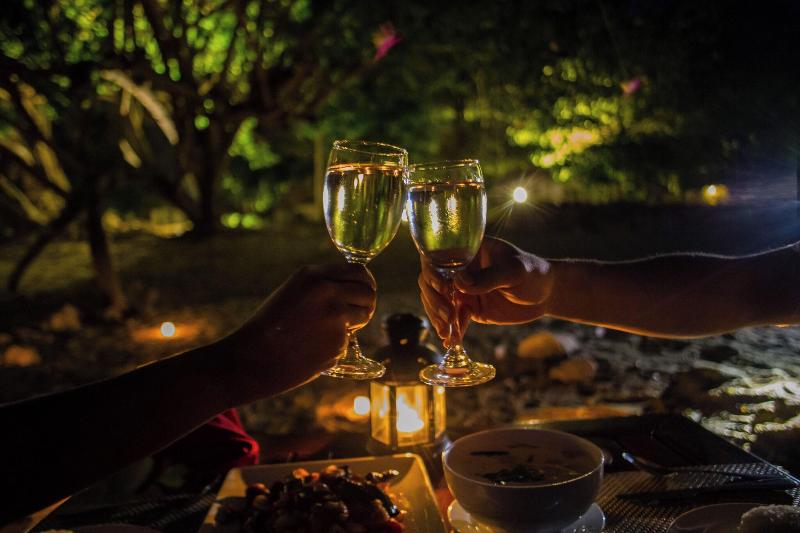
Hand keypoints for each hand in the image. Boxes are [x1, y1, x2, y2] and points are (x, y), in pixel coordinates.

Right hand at [223, 262, 375, 401]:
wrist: (252, 358)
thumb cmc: (269, 327)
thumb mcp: (293, 292)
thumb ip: (322, 286)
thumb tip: (353, 290)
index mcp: (313, 275)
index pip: (358, 271)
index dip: (366, 282)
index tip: (367, 290)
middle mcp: (328, 292)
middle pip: (368, 292)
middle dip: (367, 303)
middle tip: (360, 313)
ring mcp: (336, 317)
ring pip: (364, 316)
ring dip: (356, 324)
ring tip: (328, 332)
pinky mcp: (338, 342)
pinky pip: (348, 340)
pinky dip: (337, 346)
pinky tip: (313, 349)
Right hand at [418, 237, 552, 340]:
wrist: (546, 294)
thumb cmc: (533, 273)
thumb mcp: (514, 272)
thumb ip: (489, 277)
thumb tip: (459, 283)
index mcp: (469, 251)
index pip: (439, 256)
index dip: (433, 271)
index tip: (443, 288)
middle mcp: (461, 269)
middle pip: (431, 281)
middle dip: (434, 299)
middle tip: (447, 317)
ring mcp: (463, 289)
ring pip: (438, 301)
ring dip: (438, 316)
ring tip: (446, 332)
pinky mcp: (470, 307)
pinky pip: (453, 318)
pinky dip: (450, 330)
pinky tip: (450, 342)